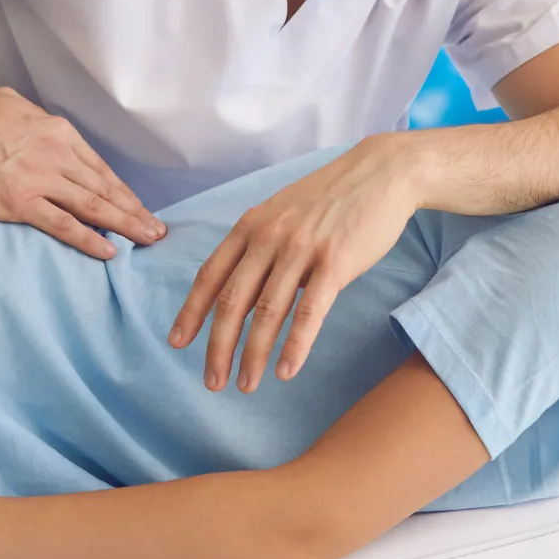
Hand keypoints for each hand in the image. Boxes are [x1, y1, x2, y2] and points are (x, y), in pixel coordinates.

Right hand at [0, 87, 163, 259]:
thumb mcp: (14, 103)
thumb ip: (35, 118)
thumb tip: (38, 123)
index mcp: (59, 133)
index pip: (99, 168)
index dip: (122, 191)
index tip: (139, 206)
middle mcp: (58, 156)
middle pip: (105, 189)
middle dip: (135, 211)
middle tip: (158, 231)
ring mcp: (41, 180)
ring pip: (93, 207)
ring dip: (124, 225)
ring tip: (147, 240)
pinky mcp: (21, 203)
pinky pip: (63, 225)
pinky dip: (89, 240)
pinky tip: (109, 251)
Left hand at [168, 136, 420, 392]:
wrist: (382, 173)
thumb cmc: (331, 198)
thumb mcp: (282, 214)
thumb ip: (260, 250)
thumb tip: (243, 297)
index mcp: (251, 225)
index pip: (210, 274)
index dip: (192, 311)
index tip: (177, 343)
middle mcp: (269, 236)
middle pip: (233, 300)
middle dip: (218, 346)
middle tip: (212, 382)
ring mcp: (301, 248)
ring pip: (268, 312)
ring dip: (254, 354)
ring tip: (246, 385)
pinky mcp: (336, 262)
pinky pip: (310, 312)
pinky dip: (295, 346)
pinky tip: (286, 371)